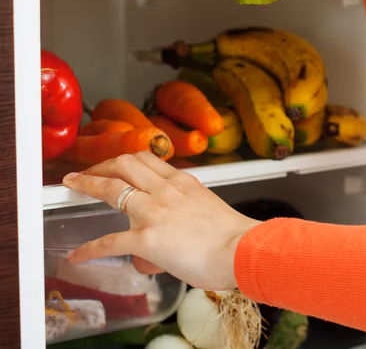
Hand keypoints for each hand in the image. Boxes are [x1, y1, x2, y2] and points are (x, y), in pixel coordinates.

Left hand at [63, 153, 259, 290]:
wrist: (241, 249)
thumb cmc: (233, 236)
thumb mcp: (211, 207)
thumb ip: (191, 207)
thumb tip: (183, 222)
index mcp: (184, 182)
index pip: (148, 160)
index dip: (125, 161)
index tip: (115, 165)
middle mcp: (166, 191)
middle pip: (125, 164)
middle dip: (101, 166)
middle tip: (88, 174)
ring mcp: (154, 212)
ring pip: (112, 188)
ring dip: (88, 185)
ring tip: (74, 186)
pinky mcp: (146, 238)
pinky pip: (108, 241)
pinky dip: (89, 249)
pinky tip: (79, 254)